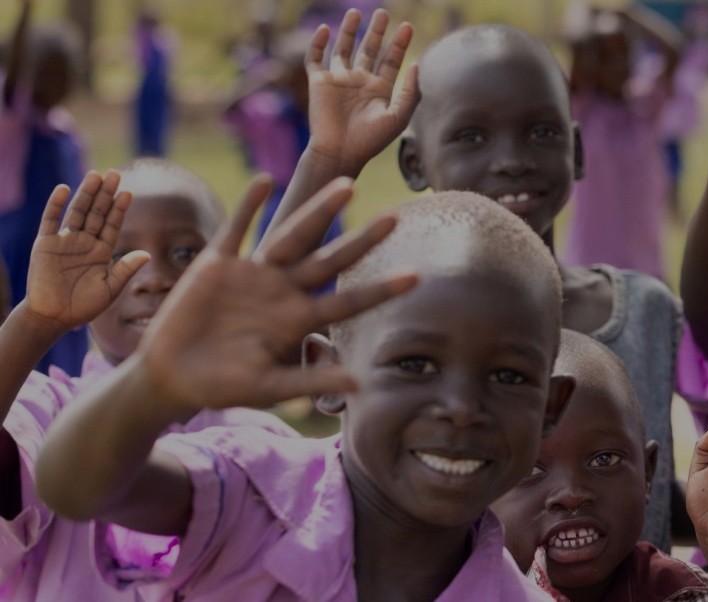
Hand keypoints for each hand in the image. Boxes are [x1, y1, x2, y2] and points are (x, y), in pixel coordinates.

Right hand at [17, 171, 148, 332]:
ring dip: (86, 194)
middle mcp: (85, 242)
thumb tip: (147, 254)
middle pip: (97, 213)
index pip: (113, 224)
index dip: (120, 208)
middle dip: (106, 194)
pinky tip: (63, 189)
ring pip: (77, 212)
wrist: (54, 317)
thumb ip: (126, 270)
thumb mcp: (110, 288)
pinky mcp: (45, 244)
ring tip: (95, 176)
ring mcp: (65, 241)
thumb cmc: (84, 306)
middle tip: (115, 173)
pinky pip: (50, 220)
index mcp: (102, 251)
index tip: (128, 192)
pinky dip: (55, 205)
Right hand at [138, 176, 415, 410]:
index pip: (350, 302)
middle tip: (394, 218)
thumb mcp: (268, 387)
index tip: (417, 276)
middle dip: (361, 240)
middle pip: (330, 259)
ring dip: (318, 210)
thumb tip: (359, 385)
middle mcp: (282, 290)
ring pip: (292, 235)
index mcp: (298, 319)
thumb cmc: (224, 386)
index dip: (381, 289)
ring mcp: (251, 273)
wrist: (173, 376)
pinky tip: (265, 180)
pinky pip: (236, 229)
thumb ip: (309, 381)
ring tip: (347, 184)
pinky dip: (248, 205)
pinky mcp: (216, 264)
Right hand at [304, 9, 418, 169]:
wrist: (340, 152)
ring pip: (343, 49)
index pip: (391, 60)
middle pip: (369, 49)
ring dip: (349, 31)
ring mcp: (339, 80)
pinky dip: (318, 43)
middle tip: (383, 13)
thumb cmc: (370, 140)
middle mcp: (360, 81)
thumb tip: (417, 65)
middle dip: (376, 32)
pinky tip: (325, 29)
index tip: (408, 26)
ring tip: (355, 12)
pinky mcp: (319, 83)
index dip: (399, 44)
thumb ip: (410, 92)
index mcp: (380, 89)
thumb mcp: (398, 117)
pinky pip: (315, 59)